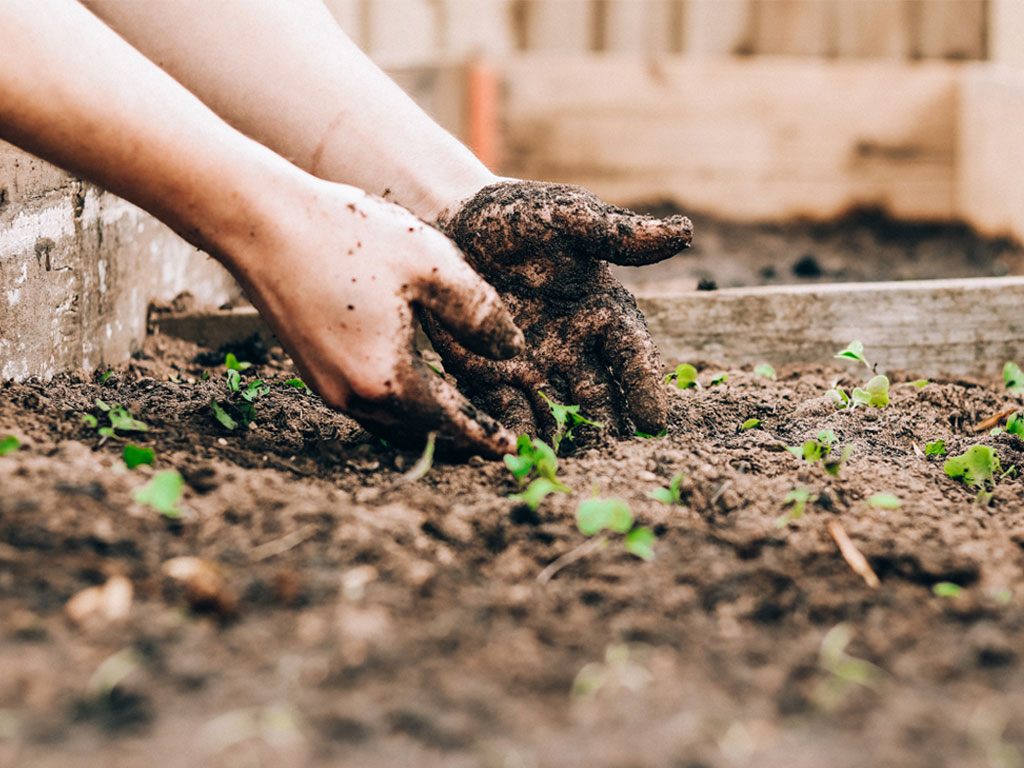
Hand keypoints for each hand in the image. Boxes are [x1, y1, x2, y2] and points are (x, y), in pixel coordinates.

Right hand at [229, 179, 523, 456]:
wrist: (261, 222)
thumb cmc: (349, 236)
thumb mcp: (432, 265)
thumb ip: (480, 314)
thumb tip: (513, 351)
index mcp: (387, 379)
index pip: (449, 423)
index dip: (484, 436)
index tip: (510, 450)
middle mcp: (352, 396)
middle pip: (419, 433)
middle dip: (458, 439)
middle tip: (492, 440)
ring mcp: (326, 386)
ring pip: (390, 423)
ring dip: (427, 425)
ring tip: (461, 419)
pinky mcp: (312, 369)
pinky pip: (367, 404)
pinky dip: (400, 406)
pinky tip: (416, 386)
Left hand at [423, 180, 692, 439]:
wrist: (453, 221)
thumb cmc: (519, 215)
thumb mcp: (567, 217)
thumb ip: (616, 233)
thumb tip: (683, 232)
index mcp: (603, 312)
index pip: (632, 355)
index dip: (644, 386)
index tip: (654, 421)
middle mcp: (575, 347)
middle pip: (599, 396)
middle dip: (607, 428)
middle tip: (613, 459)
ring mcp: (534, 366)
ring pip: (556, 412)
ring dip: (563, 440)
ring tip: (567, 468)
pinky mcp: (491, 375)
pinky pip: (506, 409)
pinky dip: (513, 431)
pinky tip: (516, 453)